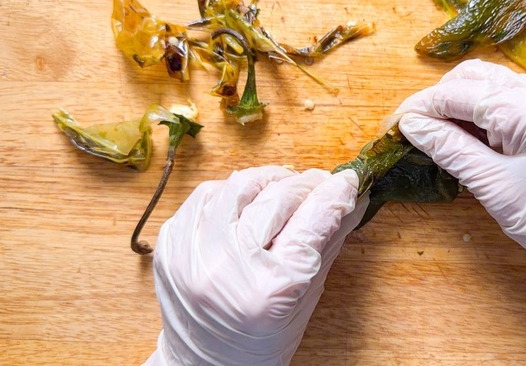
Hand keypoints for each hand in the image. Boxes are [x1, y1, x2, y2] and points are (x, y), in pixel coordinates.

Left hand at [144, 166, 367, 364]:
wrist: (203, 364)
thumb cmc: (261, 339)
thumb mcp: (306, 298)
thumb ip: (327, 243)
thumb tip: (351, 198)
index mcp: (269, 290)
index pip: (312, 221)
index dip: (334, 195)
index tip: (347, 181)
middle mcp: (227, 266)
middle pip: (278, 196)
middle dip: (306, 185)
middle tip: (320, 185)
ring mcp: (192, 251)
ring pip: (240, 184)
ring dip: (269, 181)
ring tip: (284, 190)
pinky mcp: (171, 242)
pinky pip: (207, 194)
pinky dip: (234, 192)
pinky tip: (248, 204)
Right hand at [395, 59, 525, 322]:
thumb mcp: (494, 187)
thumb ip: (450, 148)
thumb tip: (412, 124)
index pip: (460, 93)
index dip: (421, 107)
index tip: (393, 125)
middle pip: (473, 78)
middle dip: (437, 101)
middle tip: (409, 130)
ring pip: (488, 84)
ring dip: (456, 104)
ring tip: (432, 134)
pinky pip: (505, 99)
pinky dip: (478, 112)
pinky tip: (461, 135)